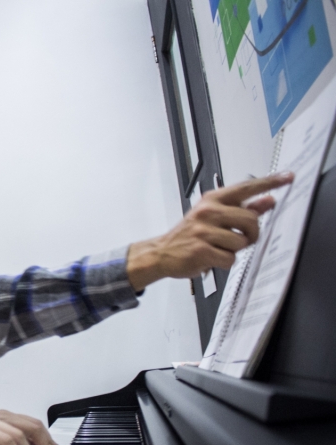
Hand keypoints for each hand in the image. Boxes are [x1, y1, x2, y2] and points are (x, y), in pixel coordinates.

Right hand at [126, 172, 293, 290]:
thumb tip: (268, 200)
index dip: (269, 182)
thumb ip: (243, 209)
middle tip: (239, 239)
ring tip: (218, 248)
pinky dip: (224, 262)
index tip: (287, 178)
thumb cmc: (189, 235)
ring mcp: (203, 231)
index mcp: (211, 201)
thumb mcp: (214, 217)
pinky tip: (211, 258)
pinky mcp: (201, 250)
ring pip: (241, 242)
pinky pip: (229, 258)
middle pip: (250, 219)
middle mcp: (207, 212)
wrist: (161, 253)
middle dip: (251, 234)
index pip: (246, 187)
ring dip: (233, 250)